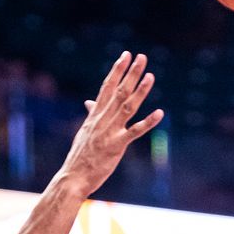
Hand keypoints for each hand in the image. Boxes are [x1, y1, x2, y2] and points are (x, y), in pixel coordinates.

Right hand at [61, 52, 162, 196]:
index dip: (117, 70)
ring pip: (127, 106)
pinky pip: (135, 132)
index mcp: (95, 115)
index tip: (125, 55)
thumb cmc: (80, 156)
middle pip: (119, 91)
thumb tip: (89, 102)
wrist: (73, 177)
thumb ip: (91, 114)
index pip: (107, 87)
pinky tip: (160, 113)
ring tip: (151, 76)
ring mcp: (109, 132)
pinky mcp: (116, 146)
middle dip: (131, 73)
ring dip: (140, 91)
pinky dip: (148, 122)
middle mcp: (102, 119)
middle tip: (141, 57)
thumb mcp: (84, 131)